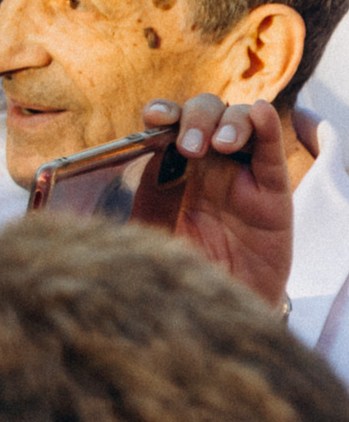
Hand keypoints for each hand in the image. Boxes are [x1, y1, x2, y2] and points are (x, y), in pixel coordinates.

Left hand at [130, 94, 292, 307]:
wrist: (217, 308)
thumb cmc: (180, 268)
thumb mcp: (153, 232)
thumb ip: (150, 195)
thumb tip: (148, 154)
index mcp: (171, 168)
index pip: (168, 125)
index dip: (163, 113)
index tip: (154, 118)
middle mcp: (206, 165)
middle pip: (204, 115)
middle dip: (195, 119)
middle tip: (188, 148)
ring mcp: (240, 175)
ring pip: (238, 123)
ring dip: (227, 122)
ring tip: (218, 146)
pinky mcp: (272, 193)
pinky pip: (271, 153)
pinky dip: (267, 126)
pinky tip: (259, 113)